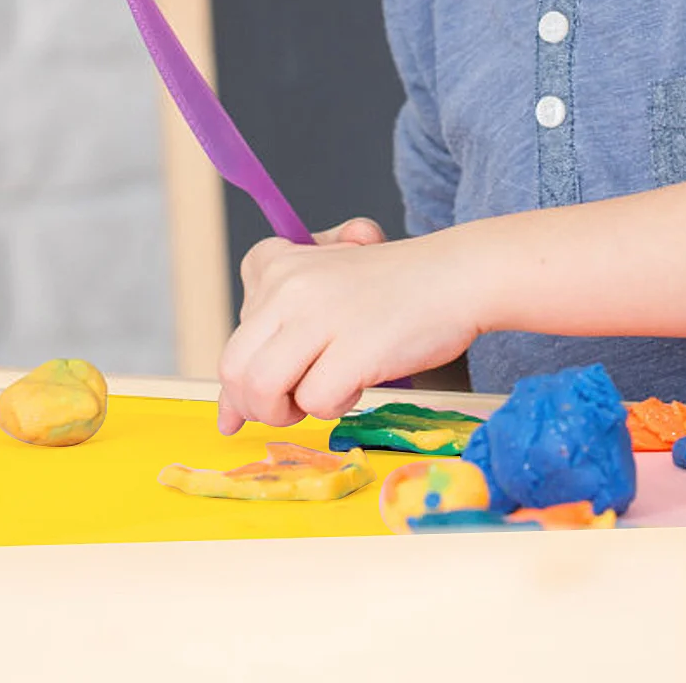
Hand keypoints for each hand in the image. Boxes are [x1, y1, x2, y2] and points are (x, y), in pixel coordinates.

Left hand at [216, 220, 482, 430]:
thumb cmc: (398, 286)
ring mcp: (320, 316)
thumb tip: (227, 418)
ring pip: (261, 389)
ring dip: (287, 410)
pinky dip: (335, 406)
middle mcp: (291, 286)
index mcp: (282, 266)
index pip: (234, 332)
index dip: (248, 368)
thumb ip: (277, 337)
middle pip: (234, 367)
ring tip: (322, 394)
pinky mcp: (352, 349)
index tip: (275, 377)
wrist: (458, 274)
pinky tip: (360, 383)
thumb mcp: (328, 287)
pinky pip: (316, 402)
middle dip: (258, 402)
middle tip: (296, 399)